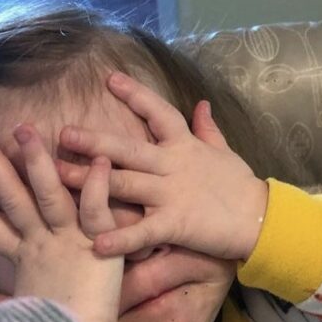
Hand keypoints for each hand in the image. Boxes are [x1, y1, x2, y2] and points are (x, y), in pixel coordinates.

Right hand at [0, 125, 121, 321]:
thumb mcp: (24, 316)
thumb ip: (6, 305)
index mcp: (25, 264)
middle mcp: (42, 246)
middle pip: (13, 200)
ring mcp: (69, 242)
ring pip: (48, 195)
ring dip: (36, 162)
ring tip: (24, 131)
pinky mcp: (98, 245)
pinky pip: (95, 209)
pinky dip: (96, 185)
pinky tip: (97, 159)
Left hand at [55, 72, 268, 260]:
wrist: (263, 220)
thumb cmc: (242, 188)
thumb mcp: (225, 152)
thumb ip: (208, 129)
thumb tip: (202, 104)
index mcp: (184, 146)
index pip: (158, 112)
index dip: (135, 94)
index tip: (109, 78)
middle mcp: (173, 165)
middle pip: (127, 148)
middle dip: (93, 141)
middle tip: (62, 134)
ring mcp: (172, 194)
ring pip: (124, 183)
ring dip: (89, 181)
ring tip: (58, 177)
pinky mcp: (175, 224)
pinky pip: (142, 231)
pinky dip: (120, 238)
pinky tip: (95, 242)